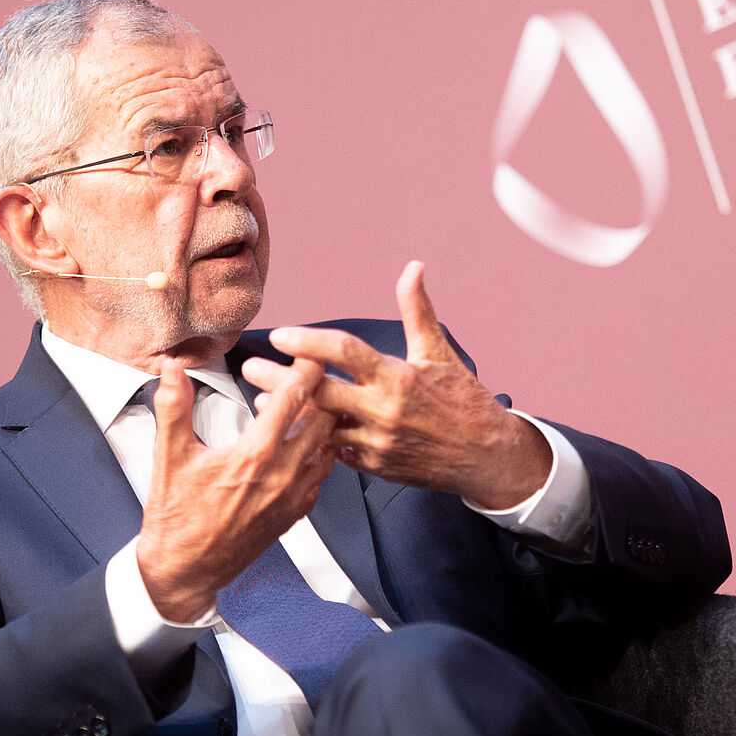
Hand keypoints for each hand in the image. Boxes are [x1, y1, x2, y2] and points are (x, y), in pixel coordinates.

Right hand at [136, 356, 336, 620]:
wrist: (185, 571)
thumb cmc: (176, 519)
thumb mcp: (168, 457)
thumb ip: (173, 406)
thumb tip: (174, 368)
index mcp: (253, 456)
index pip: (295, 399)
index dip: (305, 369)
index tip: (306, 353)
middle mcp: (282, 476)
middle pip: (323, 419)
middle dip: (316, 392)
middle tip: (305, 376)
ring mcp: (293, 497)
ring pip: (328, 447)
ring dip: (320, 423)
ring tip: (302, 407)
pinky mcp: (295, 513)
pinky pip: (322, 475)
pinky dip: (318, 452)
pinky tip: (300, 444)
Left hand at [242, 261, 551, 508]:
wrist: (486, 456)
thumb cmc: (464, 401)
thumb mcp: (440, 353)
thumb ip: (418, 310)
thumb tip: (413, 268)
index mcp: (398, 377)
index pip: (345, 352)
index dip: (308, 341)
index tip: (279, 334)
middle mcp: (384, 411)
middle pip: (319, 392)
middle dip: (280, 380)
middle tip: (250, 368)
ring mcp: (378, 442)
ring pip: (320, 427)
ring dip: (289, 414)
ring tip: (261, 401)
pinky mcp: (375, 467)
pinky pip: (335, 453)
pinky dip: (313, 440)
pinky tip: (292, 429)